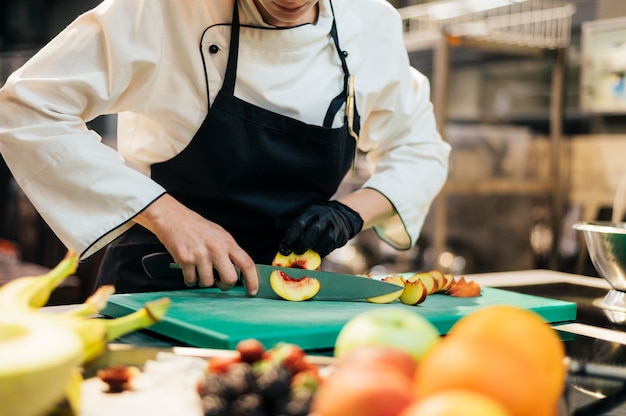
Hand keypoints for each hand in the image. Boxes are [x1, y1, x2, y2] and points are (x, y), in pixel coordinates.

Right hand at [134, 194, 257, 294]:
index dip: (252, 280)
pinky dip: (190, 280)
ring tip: (200, 270)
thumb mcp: (219, 234)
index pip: (247, 264)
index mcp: (227, 242)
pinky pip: (191, 281)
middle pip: (230, 279)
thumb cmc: (196, 227)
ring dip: (204, 281)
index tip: (252, 291)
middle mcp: (216, 248)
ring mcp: (200, 255)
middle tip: (220, 282)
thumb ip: (229, 251)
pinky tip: (189, 270)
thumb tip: (239, 271)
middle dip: (225, 285)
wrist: (172, 217)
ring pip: (208, 283)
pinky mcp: (185, 260)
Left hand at [279, 200, 362, 256]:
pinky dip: (323, 250)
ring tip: (307, 253)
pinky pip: (331, 244)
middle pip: (314, 230)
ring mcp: (334, 224)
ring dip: (314, 248)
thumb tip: (283, 246)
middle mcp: (324, 215)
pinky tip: (317, 252)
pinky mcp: (341, 234)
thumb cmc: (317, 221)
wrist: (342, 216)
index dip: (291, 237)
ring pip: (324, 238)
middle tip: (297, 251)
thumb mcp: (306, 219)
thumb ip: (295, 230)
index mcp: (311, 211)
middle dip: (303, 243)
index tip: (285, 247)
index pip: (300, 224)